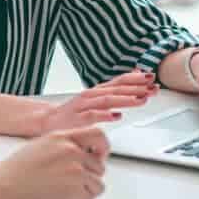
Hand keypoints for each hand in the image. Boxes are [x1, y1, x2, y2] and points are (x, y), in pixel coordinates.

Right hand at [0, 127, 108, 198]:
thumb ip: (60, 149)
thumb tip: (76, 158)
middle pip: (99, 166)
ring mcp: (75, 170)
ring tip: (65, 196)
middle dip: (88, 179)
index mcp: (60, 138)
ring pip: (97, 186)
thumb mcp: (38, 148)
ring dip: (83, 194)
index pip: (98, 135)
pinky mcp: (74, 191)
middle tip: (73, 186)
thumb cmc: (11, 174)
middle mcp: (71, 151)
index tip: (100, 157)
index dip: (103, 148)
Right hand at [24, 71, 157, 134]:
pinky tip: (116, 116)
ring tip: (141, 100)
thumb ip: (113, 90)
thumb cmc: (72, 113)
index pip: (118, 81)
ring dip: (125, 99)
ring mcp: (82, 107)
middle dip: (136, 88)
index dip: (135, 78)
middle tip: (153, 88)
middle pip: (115, 89)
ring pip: (106, 100)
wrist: (46, 121)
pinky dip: (104, 115)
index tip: (152, 77)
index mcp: (96, 91)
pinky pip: (91, 116)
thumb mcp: (95, 99)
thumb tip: (134, 79)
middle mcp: (90, 96)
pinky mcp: (76, 120)